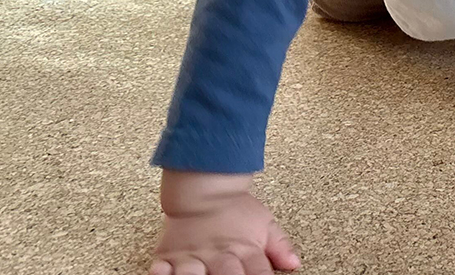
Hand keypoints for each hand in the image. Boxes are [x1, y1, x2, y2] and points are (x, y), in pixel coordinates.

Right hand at [150, 170, 300, 274]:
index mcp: (244, 249)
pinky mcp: (168, 254)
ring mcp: (192, 255)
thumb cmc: (234, 208)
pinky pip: (160, 269)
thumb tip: (294, 264)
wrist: (204, 188)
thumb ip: (279, 246)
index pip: (259, 272)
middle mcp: (218, 255)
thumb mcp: (264, 223)